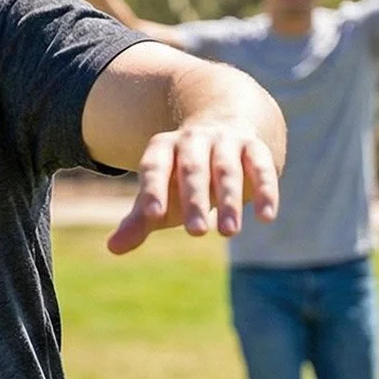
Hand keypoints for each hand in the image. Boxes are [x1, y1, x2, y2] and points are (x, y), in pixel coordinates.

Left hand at [107, 118, 279, 254]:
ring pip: (227, 169)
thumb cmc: (183, 176)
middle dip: (194, 200)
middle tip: (196, 233)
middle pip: (192, 169)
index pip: (154, 167)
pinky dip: (265, 190)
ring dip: (229, 200)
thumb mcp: (162, 194)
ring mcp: (226, 141)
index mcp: (163, 148)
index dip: (154, 189)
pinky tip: (265, 217)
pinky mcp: (255, 147)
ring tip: (229, 233)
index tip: (153, 215)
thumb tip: (112, 248)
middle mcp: (193, 140)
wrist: (223, 130)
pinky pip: (261, 167)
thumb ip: (140, 219)